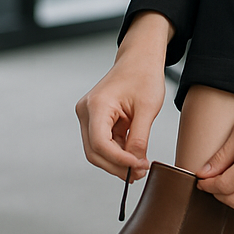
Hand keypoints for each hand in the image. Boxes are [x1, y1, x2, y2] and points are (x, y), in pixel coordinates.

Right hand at [75, 12, 172, 180]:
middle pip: (95, 151)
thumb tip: (136, 164)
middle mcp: (86, 111)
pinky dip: (118, 152)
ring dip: (117, 161)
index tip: (139, 167)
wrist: (140, 60)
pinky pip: (103, 143)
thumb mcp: (147, 108)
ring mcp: (89, 116)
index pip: (100, 143)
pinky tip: (134, 156)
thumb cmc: (144, 76)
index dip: (119, 160)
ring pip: (97, 150)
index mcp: (97, 105)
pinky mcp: (96, 119)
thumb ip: (140, 138)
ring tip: (139, 167)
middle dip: (117, 166)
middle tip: (140, 174)